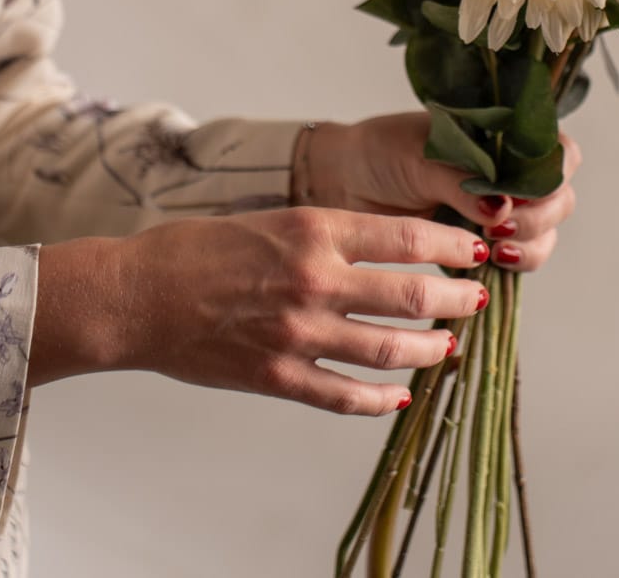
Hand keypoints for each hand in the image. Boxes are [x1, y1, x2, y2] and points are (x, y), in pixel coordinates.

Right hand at [28, 209, 488, 415]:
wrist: (137, 296)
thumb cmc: (196, 249)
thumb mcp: (271, 218)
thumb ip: (326, 233)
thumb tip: (383, 244)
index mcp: (313, 229)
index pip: (406, 234)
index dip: (452, 244)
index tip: (477, 249)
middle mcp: (314, 280)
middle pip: (412, 293)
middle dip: (458, 298)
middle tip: (480, 300)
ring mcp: (298, 333)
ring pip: (388, 349)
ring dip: (429, 351)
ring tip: (450, 348)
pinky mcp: (277, 376)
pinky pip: (343, 395)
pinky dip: (378, 400)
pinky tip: (399, 399)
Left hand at [305, 113, 580, 272]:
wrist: (344, 180)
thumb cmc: (381, 153)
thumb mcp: (420, 156)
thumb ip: (460, 179)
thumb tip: (504, 207)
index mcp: (503, 136)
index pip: (557, 151)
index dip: (551, 174)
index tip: (517, 193)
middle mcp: (511, 172)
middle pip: (560, 196)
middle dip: (540, 216)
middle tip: (499, 229)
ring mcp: (501, 210)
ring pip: (545, 233)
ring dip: (530, 245)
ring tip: (493, 251)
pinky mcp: (483, 244)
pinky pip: (518, 260)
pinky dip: (514, 265)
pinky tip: (489, 266)